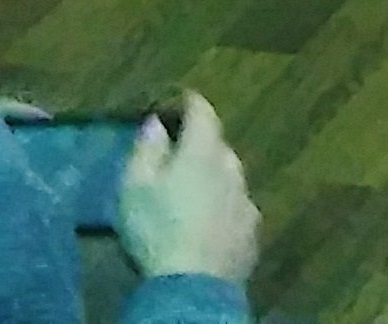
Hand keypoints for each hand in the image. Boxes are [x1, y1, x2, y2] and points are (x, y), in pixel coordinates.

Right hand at [115, 92, 259, 287]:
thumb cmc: (157, 229)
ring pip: (229, 178)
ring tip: (189, 194)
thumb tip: (156, 123)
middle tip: (175, 157)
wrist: (194, 285)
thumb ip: (146, 150)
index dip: (189, 103)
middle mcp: (233, 168)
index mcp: (203, 151)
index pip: (203, 111)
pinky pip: (235, 208)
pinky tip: (207, 223)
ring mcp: (247, 200)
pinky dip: (222, 208)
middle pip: (217, 146)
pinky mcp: (252, 231)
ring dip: (212, 179)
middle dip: (198, 146)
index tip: (176, 102)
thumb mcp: (134, 186)